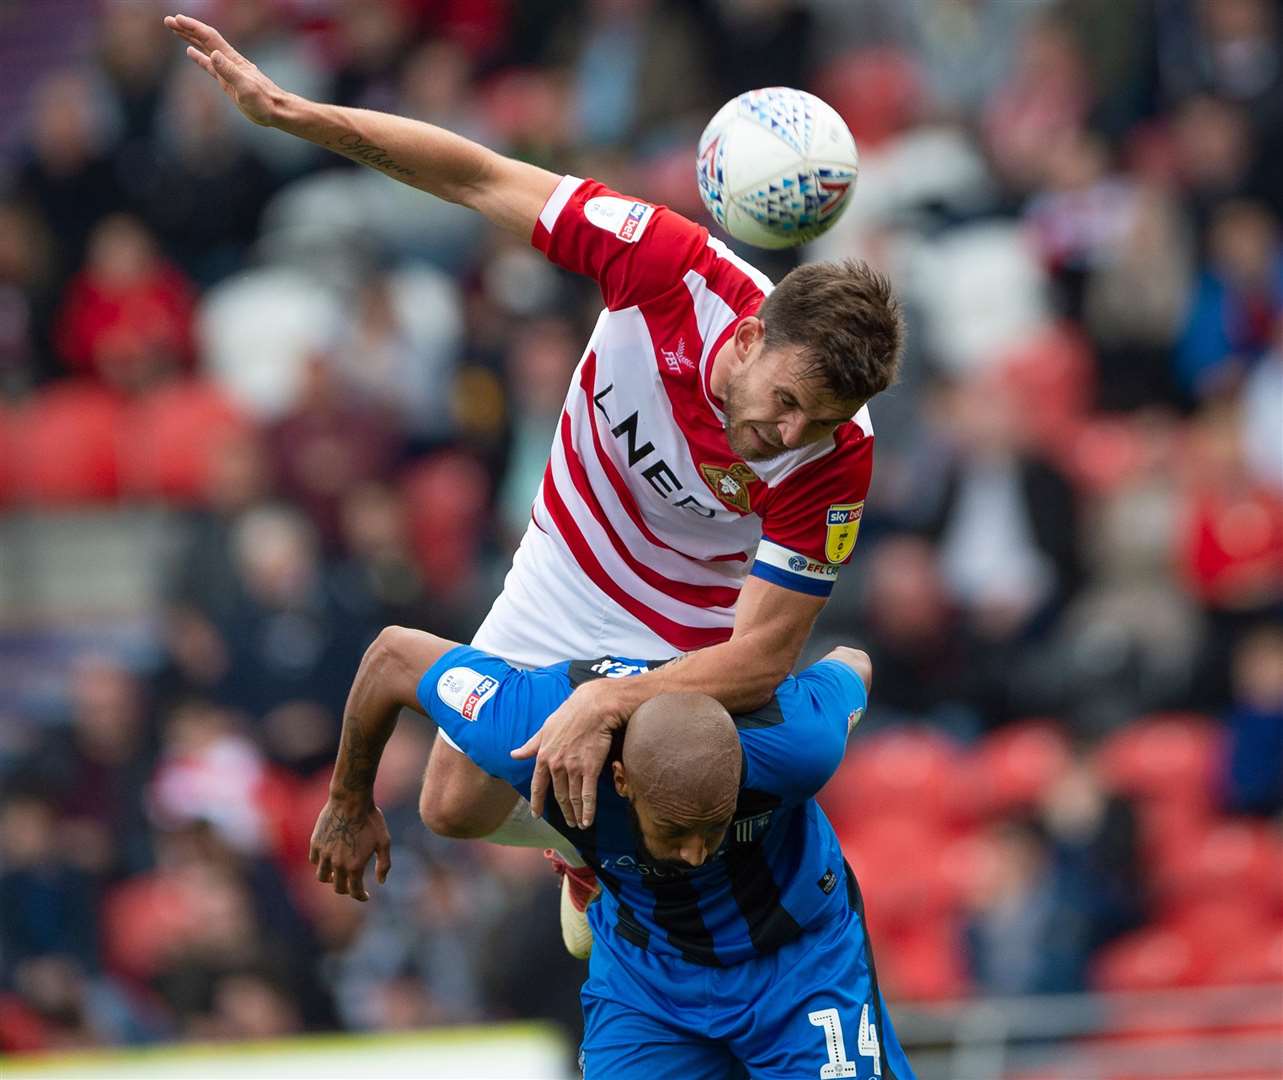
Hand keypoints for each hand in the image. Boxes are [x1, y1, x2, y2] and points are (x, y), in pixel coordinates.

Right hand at [164, 13, 287, 126]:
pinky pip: (209, 65)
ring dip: (190, 38)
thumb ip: (229, 71)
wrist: (277, 110)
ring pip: (205, 49)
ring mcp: (228, 70)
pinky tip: (190, 52)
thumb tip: (213, 54)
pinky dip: (199, 57)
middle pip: (205, 39)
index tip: (177, 19)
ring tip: (175, 30)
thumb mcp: (246, 88)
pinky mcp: (228, 81)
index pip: (209, 38)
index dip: (193, 27)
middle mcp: (229, 61)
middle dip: (186, 28)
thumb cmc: (264, 102)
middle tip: (168, 20)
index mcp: (232, 60)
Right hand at [308, 795, 391, 901]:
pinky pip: (315, 861)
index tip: (365, 896)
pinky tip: (329, 859)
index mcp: (355, 866)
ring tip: (338, 874)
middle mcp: (337, 864)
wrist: (351, 799)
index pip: (354, 891)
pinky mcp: (315, 843)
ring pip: (322, 877)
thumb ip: (384, 864)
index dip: (360, 896)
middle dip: (346, 889)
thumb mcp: (384, 841)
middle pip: (338, 887)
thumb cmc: (371, 819)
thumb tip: (382, 882)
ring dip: (331, 879)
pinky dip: (321, 864)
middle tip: (352, 886)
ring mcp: (324, 854)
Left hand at [511, 679, 626, 827]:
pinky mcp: (590, 768)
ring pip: (573, 798)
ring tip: (578, 824)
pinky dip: (588, 810)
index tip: (537, 815)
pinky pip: (588, 795)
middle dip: (563, 811)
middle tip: (568, 822)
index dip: (537, 802)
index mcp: (543, 756)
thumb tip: (513, 754)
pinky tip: (587, 820)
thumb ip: (531, 745)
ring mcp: (573, 768)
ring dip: (575, 814)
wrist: (593, 706)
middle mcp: (556, 765)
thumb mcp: (545, 728)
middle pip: (559, 795)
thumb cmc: (570, 714)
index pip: (538, 785)